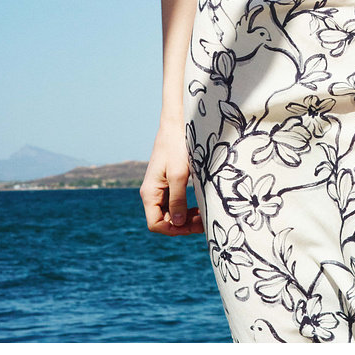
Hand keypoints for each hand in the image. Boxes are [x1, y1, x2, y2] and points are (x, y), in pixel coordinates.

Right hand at [140, 121, 203, 235]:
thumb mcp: (179, 174)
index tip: (194, 226)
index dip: (174, 230)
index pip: (156, 224)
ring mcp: (159, 188)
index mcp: (150, 193)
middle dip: (183, 224)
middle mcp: (152, 193)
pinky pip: (174, 202)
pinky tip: (198, 206)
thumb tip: (177, 224)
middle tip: (204, 221)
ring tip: (203, 215)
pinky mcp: (167, 182)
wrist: (176, 124)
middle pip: (164, 220)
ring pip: (170, 212)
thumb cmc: (176, 146)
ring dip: (185, 217)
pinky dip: (185, 207)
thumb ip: (178, 200)